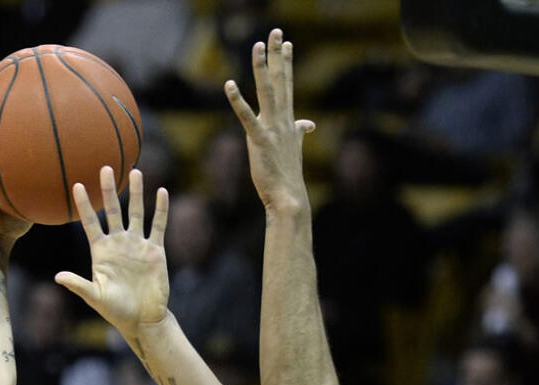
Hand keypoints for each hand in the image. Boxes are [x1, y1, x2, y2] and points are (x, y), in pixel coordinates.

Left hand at [55, 167, 170, 334]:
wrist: (143, 318)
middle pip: (114, 210)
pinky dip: (160, 210)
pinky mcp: (155, 251)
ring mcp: (137, 245)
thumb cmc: (116, 310)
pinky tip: (161, 192)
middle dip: (109, 189)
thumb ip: (78, 285)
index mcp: (101, 251)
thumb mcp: (95, 297)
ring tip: (135, 172)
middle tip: (105, 167)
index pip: (90, 222)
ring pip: (136, 213)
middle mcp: (118, 243)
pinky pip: (158, 226)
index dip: (84, 205)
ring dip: (136, 193)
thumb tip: (57, 277)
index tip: (75, 185)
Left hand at [224, 29, 314, 213]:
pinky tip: (229, 84)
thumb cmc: (288, 175)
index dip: (286, 63)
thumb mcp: (294, 147)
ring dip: (263, 68)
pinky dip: (238, 101)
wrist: (290, 199)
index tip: (286, 43)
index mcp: (289, 121)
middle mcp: (283, 121)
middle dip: (277, 55)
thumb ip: (300, 132)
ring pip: (267, 92)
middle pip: (280, 81)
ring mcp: (272, 130)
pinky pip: (247, 118)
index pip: (288, 86)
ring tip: (258, 46)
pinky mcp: (260, 141)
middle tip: (275, 31)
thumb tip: (309, 124)